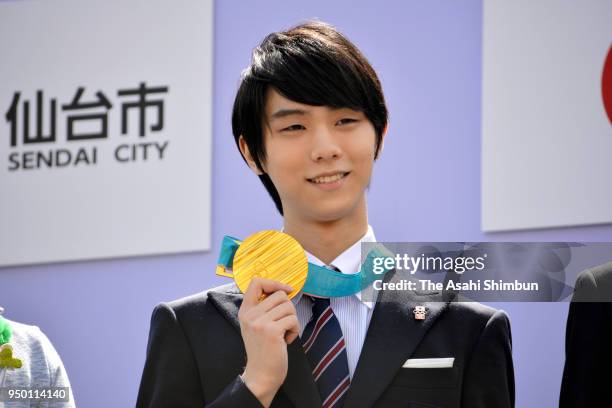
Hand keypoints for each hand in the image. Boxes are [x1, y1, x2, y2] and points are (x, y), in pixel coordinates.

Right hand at [238, 278, 298, 406]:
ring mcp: (260, 323)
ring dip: (292, 320)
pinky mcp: (272, 331)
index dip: (274, 283)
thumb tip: (284, 290)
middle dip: (288, 308)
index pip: (256, 282)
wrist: (260, 375)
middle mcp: (250, 315)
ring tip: (285, 333)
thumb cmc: (263, 350)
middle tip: (284, 323)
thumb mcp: (255, 325)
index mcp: (245, 311)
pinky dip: (294, 330)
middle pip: (279, 295)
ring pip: (288, 306)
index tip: (285, 290)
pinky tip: (286, 341)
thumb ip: (263, 308)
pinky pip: (293, 319)